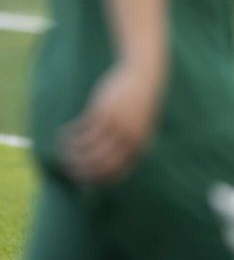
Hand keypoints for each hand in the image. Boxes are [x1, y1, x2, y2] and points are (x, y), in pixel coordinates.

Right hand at [62, 63, 163, 182]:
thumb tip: (113, 160)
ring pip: (86, 149)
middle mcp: (127, 139)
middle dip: (80, 170)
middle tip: (67, 169)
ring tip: (63, 149)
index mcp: (138, 145)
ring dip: (71, 153)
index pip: (116, 172)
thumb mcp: (139, 126)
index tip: (83, 182)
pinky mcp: (102, 112)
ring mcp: (115, 126)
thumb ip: (129, 144)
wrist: (143, 76)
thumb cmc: (139, 103)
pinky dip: (70, 136)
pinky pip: (81, 131)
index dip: (97, 180)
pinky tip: (63, 134)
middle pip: (99, 164)